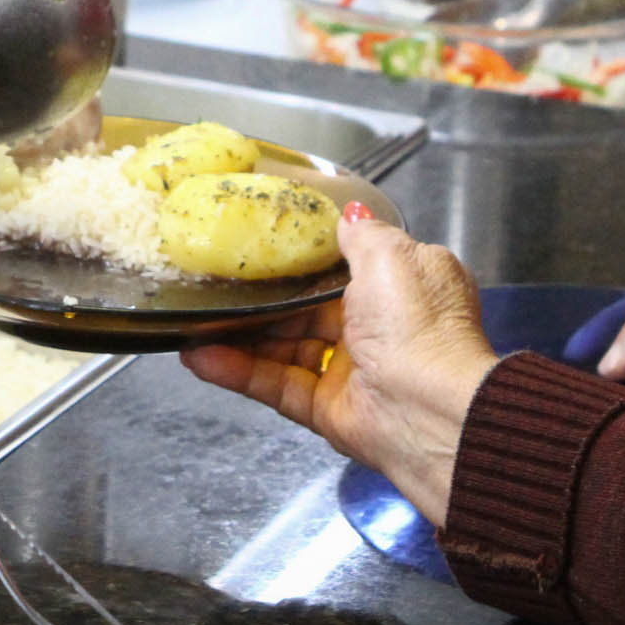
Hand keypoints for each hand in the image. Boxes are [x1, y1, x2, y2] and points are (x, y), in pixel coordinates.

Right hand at [180, 213, 498, 518]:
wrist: (429, 410)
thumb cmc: (420, 327)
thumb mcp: (392, 256)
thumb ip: (361, 234)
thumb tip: (350, 213)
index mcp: (401, 290)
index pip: (346, 269)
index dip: (306, 261)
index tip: (264, 248)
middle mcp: (378, 330)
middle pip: (306, 311)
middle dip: (262, 301)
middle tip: (216, 285)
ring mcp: (350, 371)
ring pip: (283, 349)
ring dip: (240, 337)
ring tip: (195, 323)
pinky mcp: (326, 408)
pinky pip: (275, 384)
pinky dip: (238, 371)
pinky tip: (202, 357)